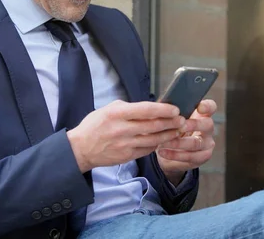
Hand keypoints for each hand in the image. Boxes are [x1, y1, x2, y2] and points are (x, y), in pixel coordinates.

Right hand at [67, 100, 184, 171]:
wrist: (81, 149)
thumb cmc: (95, 126)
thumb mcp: (108, 109)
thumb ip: (128, 108)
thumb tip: (149, 107)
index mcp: (117, 114)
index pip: (146, 110)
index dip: (163, 109)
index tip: (175, 109)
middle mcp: (122, 129)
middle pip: (153, 126)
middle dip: (171, 122)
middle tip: (182, 119)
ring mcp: (125, 144)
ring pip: (153, 139)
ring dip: (169, 135)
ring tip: (178, 130)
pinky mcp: (127, 156)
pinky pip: (147, 150)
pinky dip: (157, 144)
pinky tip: (164, 139)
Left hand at [156, 99, 216, 184]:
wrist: (167, 151)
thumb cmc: (170, 129)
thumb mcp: (170, 119)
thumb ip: (171, 113)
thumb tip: (163, 107)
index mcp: (202, 114)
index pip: (211, 107)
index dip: (207, 106)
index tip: (199, 107)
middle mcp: (208, 128)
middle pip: (208, 124)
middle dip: (193, 125)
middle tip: (179, 127)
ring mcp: (207, 143)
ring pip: (196, 143)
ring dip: (179, 143)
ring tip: (164, 142)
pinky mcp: (202, 157)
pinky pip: (190, 156)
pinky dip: (174, 155)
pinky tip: (162, 152)